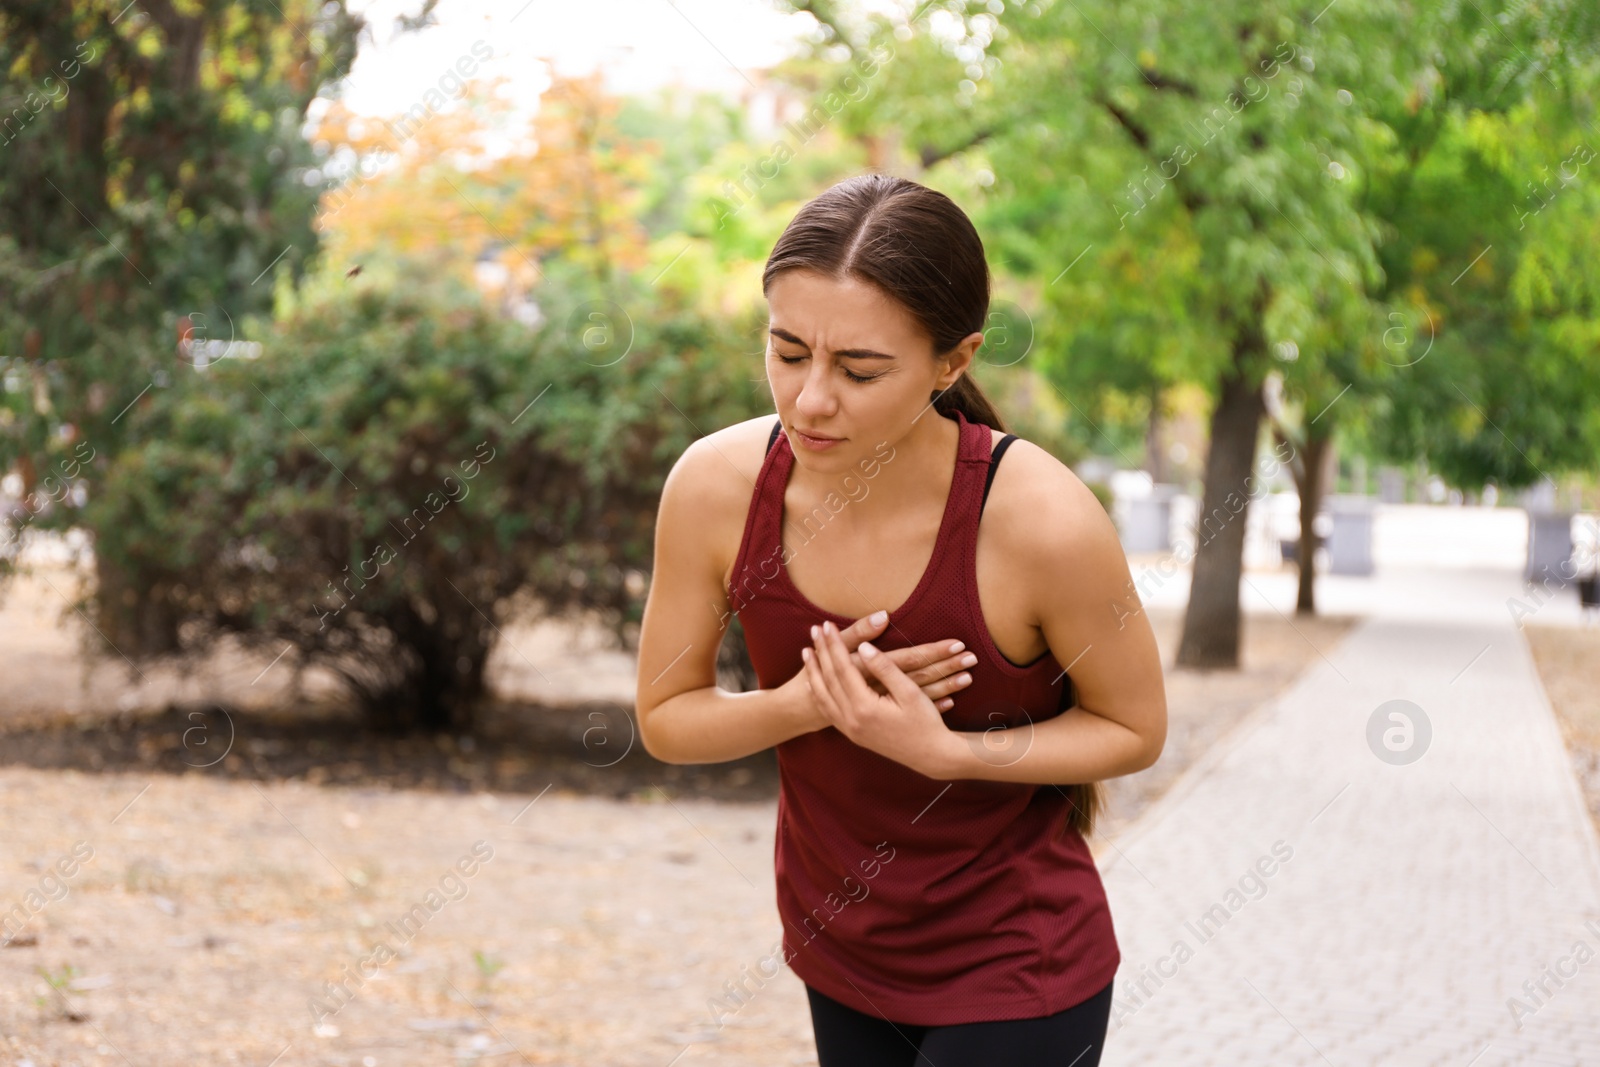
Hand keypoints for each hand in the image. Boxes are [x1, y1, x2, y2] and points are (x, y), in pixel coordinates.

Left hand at [803, 619, 959, 778]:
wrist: (931, 756)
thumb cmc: (925, 722)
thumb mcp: (910, 692)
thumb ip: (884, 669)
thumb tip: (863, 647)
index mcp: (865, 707)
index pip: (843, 668)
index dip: (835, 645)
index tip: (827, 625)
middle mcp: (852, 720)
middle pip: (829, 679)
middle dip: (821, 652)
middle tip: (814, 629)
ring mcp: (850, 730)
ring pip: (824, 696)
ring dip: (814, 672)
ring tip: (806, 651)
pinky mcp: (853, 735)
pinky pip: (828, 711)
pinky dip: (819, 693)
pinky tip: (814, 682)